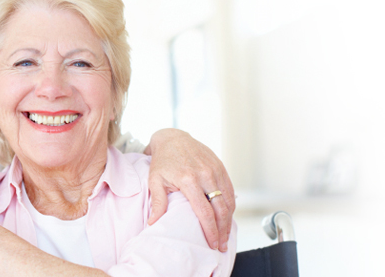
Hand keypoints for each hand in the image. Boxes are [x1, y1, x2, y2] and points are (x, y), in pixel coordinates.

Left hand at [144, 128, 235, 251]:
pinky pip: (230, 190)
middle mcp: (205, 175)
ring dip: (229, 220)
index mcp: (189, 180)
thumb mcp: (155, 180)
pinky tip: (228, 217)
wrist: (173, 138)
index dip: (210, 230)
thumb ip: (157, 202)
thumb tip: (153, 223)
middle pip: (221, 209)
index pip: (205, 212)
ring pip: (229, 200)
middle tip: (222, 245)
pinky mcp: (221, 167)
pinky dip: (231, 205)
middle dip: (223, 230)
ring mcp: (215, 170)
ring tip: (225, 235)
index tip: (212, 244)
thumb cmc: (162, 161)